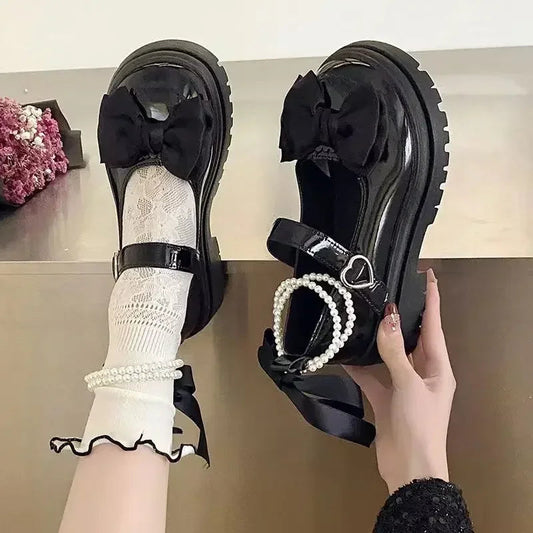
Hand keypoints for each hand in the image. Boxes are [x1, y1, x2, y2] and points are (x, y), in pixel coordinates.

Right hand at [344, 269, 455, 493]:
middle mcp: (422, 373)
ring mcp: (403, 386)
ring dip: (377, 341)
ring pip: (389, 356)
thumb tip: (387, 318)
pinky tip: (343, 355)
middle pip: (411, 338)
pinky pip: (372, 376)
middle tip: (387, 291)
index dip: (432, 300)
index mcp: (438, 367)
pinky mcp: (386, 398)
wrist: (409, 468)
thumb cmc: (419, 423)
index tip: (428, 276)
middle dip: (401, 317)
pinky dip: (359, 367)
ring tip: (363, 316)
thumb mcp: (409, 384)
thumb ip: (395, 351)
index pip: (434, 326)